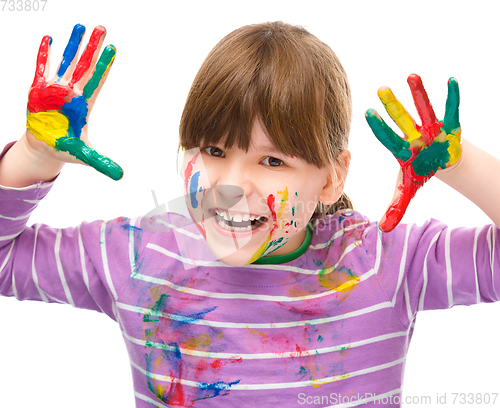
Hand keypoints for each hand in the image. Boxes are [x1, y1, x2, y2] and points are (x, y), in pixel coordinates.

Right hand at [26, 24, 122, 179]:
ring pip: (65, 62)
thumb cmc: (65, 148)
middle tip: (102, 28)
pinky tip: (49, 38)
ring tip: (81, 26)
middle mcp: (71, 93)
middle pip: (84, 66)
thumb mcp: (84, 156)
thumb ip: (101, 163)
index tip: (113, 49)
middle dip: (92, 48)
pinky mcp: (37, 90)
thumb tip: (121, 176)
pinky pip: (40, 68)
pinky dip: (44, 55)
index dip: (104, 66)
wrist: (44, 147)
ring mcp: (54, 89)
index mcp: (83, 105)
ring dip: (72, 45)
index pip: (96, 81)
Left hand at [365, 74, 460, 231]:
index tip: (367, 113)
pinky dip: (452, 96)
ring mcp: (431, 128)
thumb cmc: (419, 172)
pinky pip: (451, 109)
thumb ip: (395, 208)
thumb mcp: (407, 190)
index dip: (379, 127)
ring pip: (423, 109)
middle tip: (380, 89)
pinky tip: (450, 80)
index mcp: (402, 149)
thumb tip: (383, 229)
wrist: (438, 161)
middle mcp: (413, 135)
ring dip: (418, 93)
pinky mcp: (449, 125)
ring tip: (410, 75)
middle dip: (392, 106)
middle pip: (402, 119)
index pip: (387, 137)